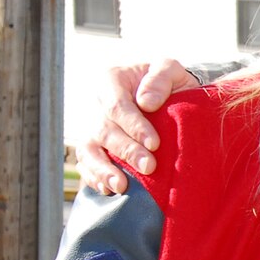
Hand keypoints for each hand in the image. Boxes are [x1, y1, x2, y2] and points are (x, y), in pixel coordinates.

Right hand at [77, 59, 197, 193]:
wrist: (172, 99)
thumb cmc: (171, 84)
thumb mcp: (172, 70)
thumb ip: (161, 77)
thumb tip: (146, 102)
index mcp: (111, 81)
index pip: (116, 105)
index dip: (133, 125)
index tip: (154, 143)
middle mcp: (97, 105)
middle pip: (103, 130)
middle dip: (126, 150)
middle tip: (149, 166)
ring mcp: (93, 128)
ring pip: (88, 150)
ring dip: (103, 170)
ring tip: (121, 186)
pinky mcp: (96, 148)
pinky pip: (87, 165)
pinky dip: (95, 178)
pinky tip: (109, 189)